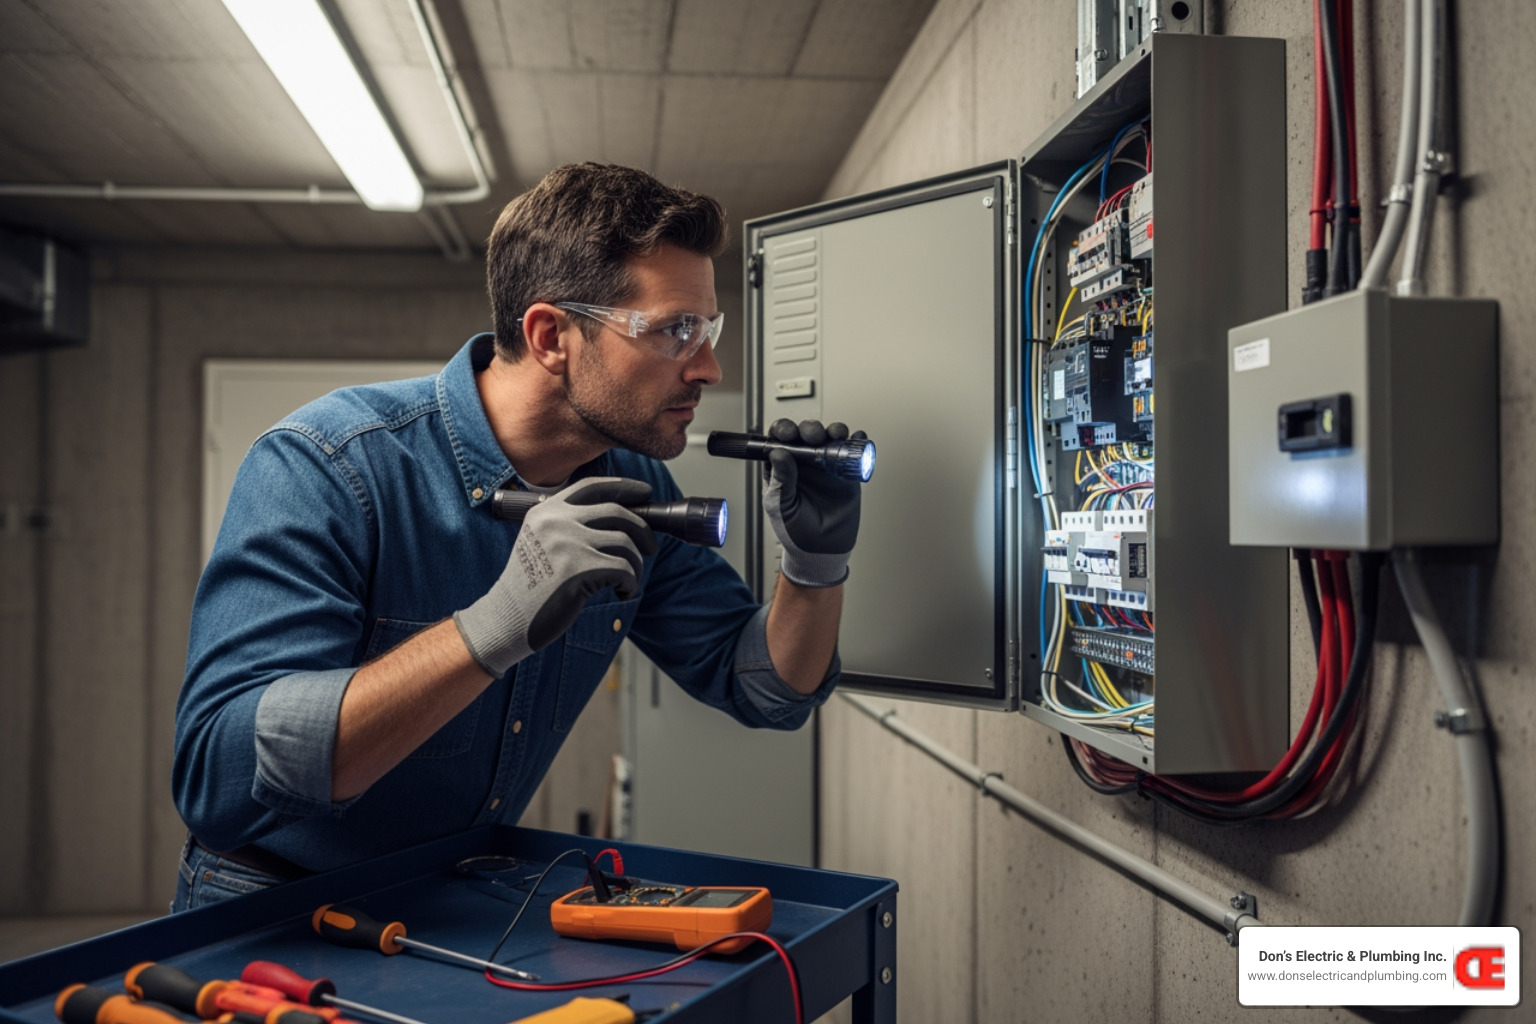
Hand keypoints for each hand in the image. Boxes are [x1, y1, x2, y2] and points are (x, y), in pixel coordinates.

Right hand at [454, 477, 657, 676]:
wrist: (507, 618)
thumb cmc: (531, 586)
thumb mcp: (542, 542)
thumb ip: (571, 525)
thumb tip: (624, 519)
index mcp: (546, 510)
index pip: (592, 486)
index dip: (624, 487)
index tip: (645, 493)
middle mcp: (557, 521)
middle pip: (617, 512)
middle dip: (643, 530)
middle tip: (651, 547)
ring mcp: (567, 543)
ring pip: (626, 543)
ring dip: (636, 564)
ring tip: (627, 580)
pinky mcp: (579, 569)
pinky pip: (625, 569)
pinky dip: (631, 583)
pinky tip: (621, 592)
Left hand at [763, 418, 862, 587]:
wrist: (822, 550)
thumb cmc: (795, 531)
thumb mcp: (781, 506)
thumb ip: (781, 480)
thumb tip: (778, 452)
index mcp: (781, 468)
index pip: (779, 440)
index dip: (783, 431)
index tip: (789, 434)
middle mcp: (803, 462)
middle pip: (805, 433)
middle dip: (810, 429)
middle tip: (815, 437)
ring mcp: (825, 465)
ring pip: (829, 437)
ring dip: (833, 430)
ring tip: (837, 435)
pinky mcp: (845, 473)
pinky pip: (851, 451)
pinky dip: (856, 441)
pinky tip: (856, 438)